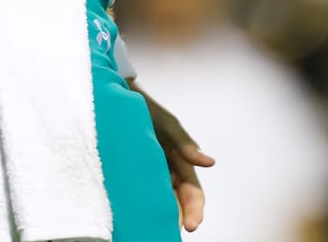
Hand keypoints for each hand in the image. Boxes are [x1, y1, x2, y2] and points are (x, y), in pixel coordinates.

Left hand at [139, 88, 215, 231]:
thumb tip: (210, 162)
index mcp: (181, 163)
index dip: (195, 210)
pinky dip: (142, 207)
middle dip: (178, 220)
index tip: (192, 226)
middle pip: (178, 203)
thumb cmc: (147, 110)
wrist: (117, 99)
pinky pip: (140, 195)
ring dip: (161, 217)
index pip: (193, 193)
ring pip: (160, 202)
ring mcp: (150, 175)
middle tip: (171, 234)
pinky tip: (134, 219)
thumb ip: (186, 145)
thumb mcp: (168, 126)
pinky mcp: (132, 175)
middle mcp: (167, 173)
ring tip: (154, 231)